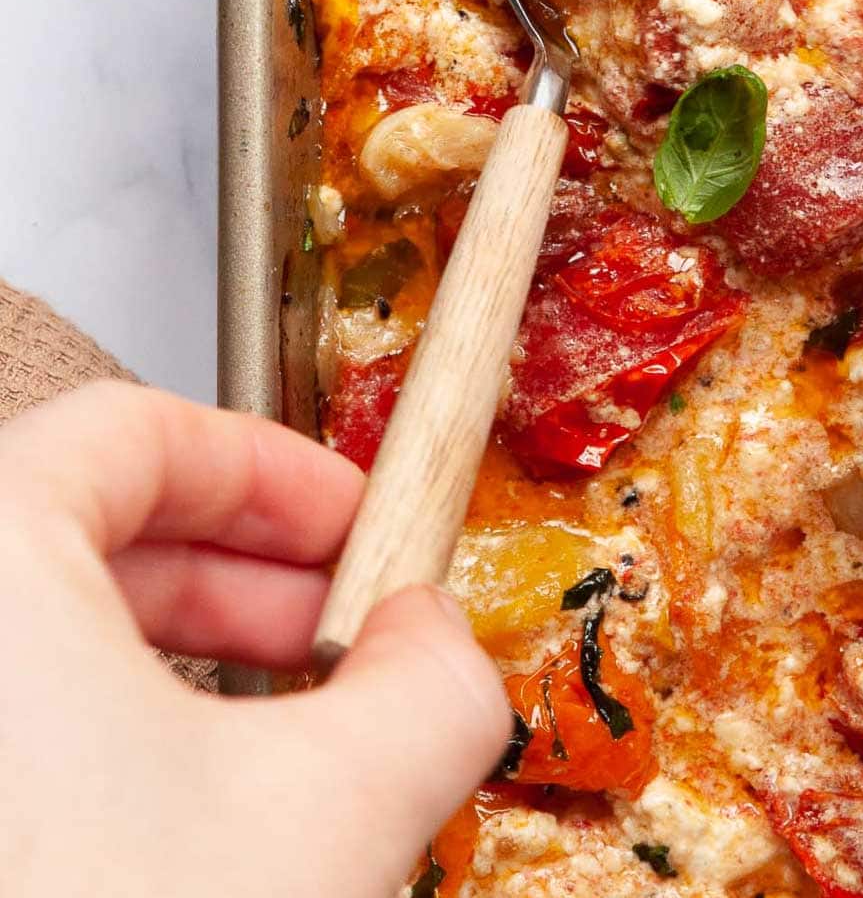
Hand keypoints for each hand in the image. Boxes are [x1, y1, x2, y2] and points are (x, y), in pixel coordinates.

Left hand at [0, 381, 508, 897]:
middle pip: (89, 524)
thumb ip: (426, 692)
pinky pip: (18, 714)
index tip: (348, 521)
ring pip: (47, 628)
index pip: (132, 426)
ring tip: (284, 739)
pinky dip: (104, 737)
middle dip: (242, 577)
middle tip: (335, 632)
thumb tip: (439, 644)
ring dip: (185, 664)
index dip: (270, 468)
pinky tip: (188, 817)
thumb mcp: (319, 818)